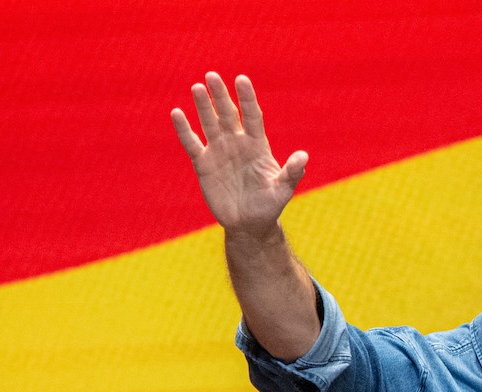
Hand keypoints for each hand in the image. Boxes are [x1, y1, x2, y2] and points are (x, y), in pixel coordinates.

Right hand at [171, 73, 308, 235]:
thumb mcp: (283, 190)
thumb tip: (304, 156)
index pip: (251, 116)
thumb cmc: (269, 206)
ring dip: (203, 106)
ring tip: (196, 87)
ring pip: (209, 123)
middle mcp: (237, 143)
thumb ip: (292, 173)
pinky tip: (177, 113)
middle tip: (212, 76)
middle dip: (220, 96)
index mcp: (257, 145)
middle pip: (228, 114)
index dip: (246, 98)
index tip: (241, 79)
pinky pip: (192, 143)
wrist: (249, 224)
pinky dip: (184, 129)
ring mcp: (219, 151)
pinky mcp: (203, 163)